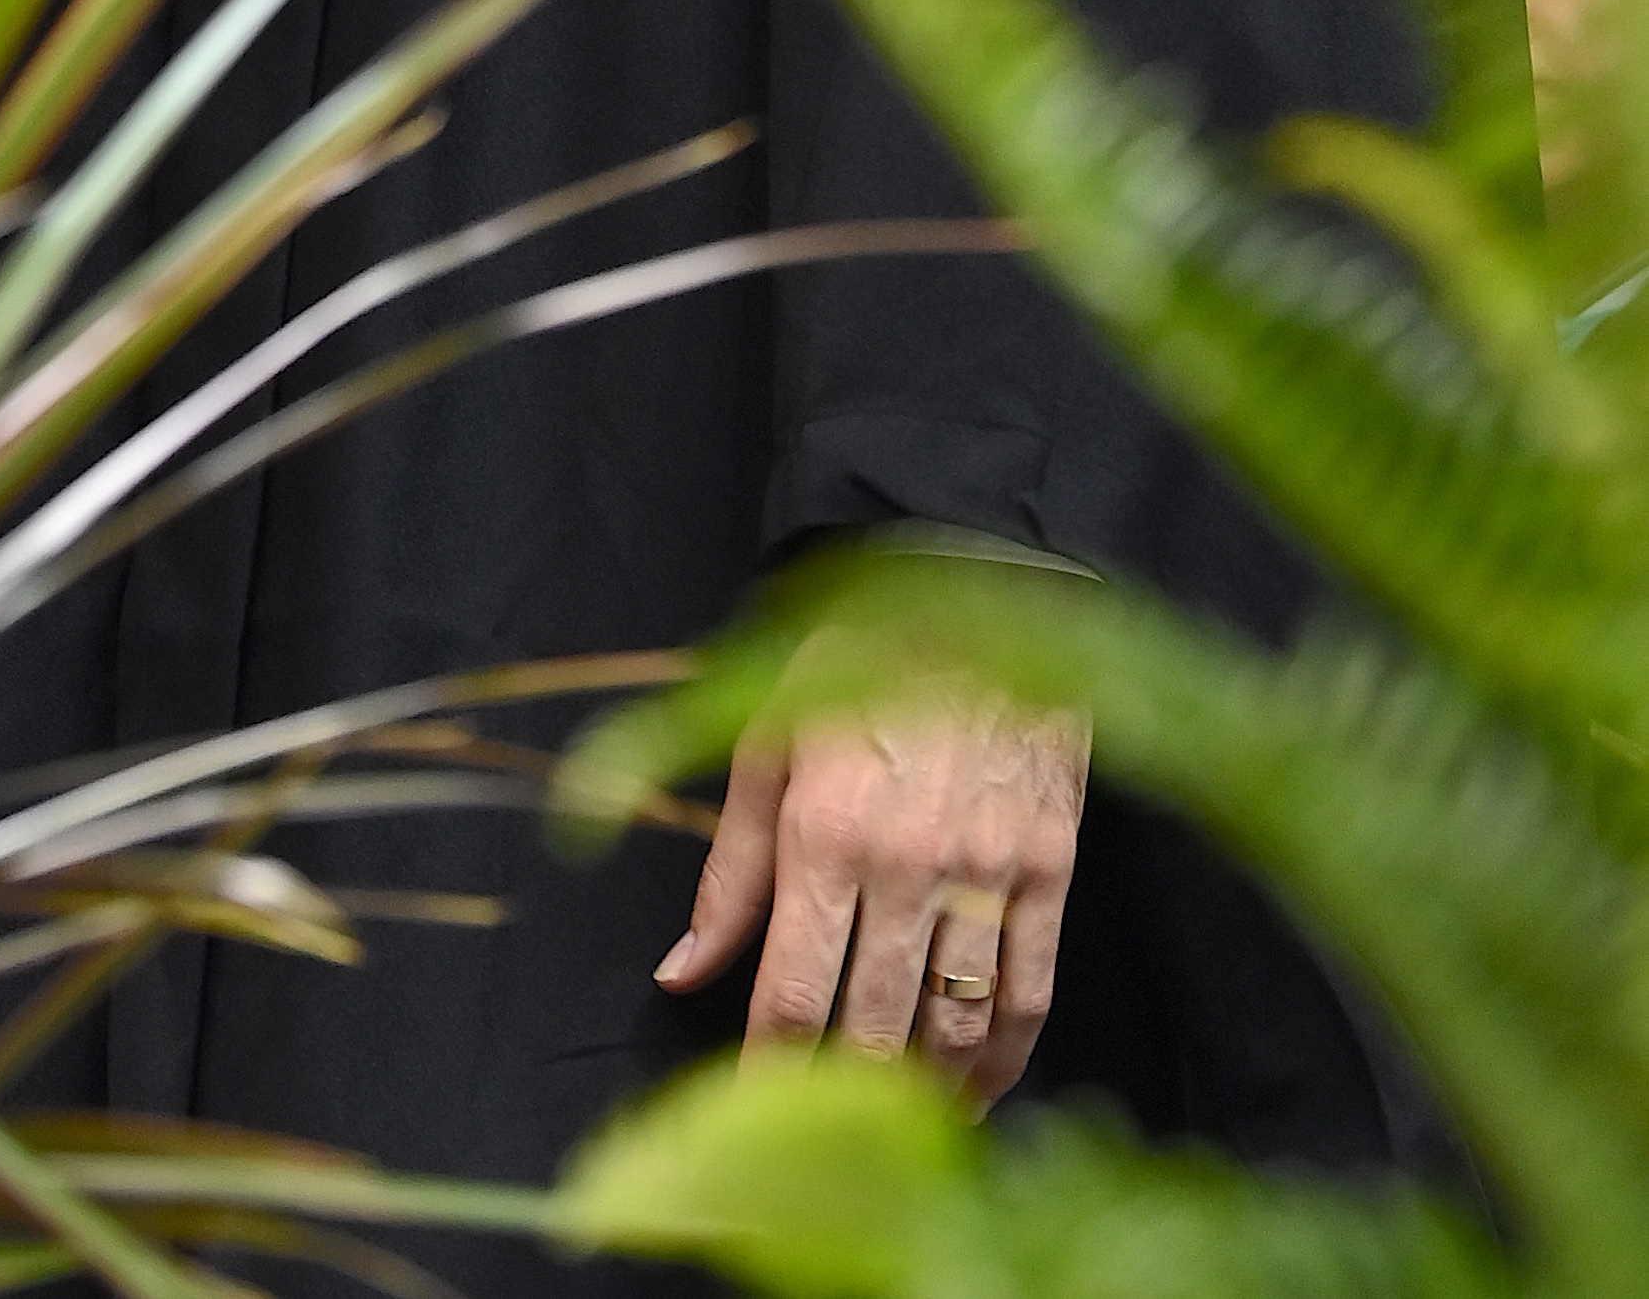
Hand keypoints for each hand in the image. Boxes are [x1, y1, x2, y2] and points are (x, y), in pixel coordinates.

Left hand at [654, 640, 1087, 1109]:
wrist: (979, 583)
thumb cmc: (857, 656)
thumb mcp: (768, 742)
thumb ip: (727, 871)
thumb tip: (681, 973)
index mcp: (825, 832)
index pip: (791, 999)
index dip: (768, 1082)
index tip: (752, 1130)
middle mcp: (908, 864)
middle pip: (875, 1035)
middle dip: (846, 1108)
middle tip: (826, 1148)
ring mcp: (989, 870)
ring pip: (957, 1031)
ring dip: (927, 1101)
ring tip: (900, 1135)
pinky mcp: (1051, 867)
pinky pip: (1031, 993)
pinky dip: (1005, 1059)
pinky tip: (978, 1088)